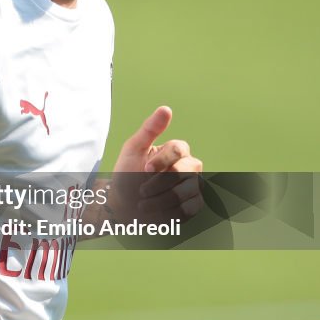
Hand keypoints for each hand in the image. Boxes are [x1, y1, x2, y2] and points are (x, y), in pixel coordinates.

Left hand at [108, 106, 202, 221]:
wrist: (124, 206)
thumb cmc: (127, 175)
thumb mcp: (133, 150)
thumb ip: (150, 129)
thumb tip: (166, 108)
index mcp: (176, 150)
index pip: (179, 149)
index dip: (161, 160)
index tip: (144, 170)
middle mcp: (189, 166)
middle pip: (186, 170)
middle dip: (160, 182)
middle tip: (142, 191)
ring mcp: (194, 186)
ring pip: (188, 190)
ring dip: (161, 199)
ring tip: (144, 204)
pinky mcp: (195, 205)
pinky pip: (191, 207)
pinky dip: (170, 211)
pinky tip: (157, 211)